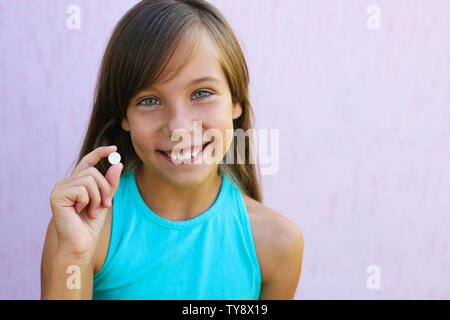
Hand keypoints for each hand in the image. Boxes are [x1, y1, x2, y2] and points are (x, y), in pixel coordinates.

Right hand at [49, 145, 122, 261]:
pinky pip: (82, 189)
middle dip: (104, 189)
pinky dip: (87, 202)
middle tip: (104, 206)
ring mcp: (59, 188)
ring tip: (91, 211)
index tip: (114, 148)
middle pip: (93, 172)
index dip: (100, 153)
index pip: (88, 162)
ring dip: (97, 198)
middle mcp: (66, 183)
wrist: (81, 244)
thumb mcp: (105, 200)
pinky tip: (80, 212)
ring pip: (89, 180)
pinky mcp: (57, 195)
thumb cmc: (91, 225)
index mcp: (76, 183)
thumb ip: (110, 184)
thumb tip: (117, 164)